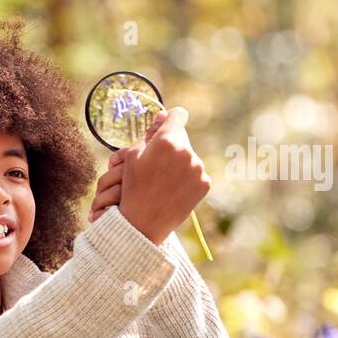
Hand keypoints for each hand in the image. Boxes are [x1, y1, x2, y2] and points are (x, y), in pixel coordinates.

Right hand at [91, 108, 211, 243]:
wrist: (143, 223)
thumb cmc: (133, 187)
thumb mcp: (132, 157)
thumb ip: (150, 132)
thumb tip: (163, 114)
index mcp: (167, 141)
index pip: (178, 115)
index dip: (170, 119)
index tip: (165, 125)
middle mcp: (186, 151)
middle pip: (182, 137)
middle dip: (171, 144)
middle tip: (156, 163)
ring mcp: (198, 168)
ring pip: (189, 156)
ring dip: (179, 162)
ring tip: (163, 180)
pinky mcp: (205, 183)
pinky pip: (196, 173)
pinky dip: (186, 178)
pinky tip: (172, 189)